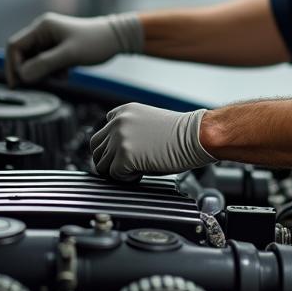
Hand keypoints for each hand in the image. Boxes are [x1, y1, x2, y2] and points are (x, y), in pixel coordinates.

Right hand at [5, 11, 142, 86]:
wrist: (117, 38)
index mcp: (42, 27)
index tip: (19, 84)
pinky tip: (66, 74)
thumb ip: (45, 64)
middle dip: (30, 71)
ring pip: (34, 61)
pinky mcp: (58, 48)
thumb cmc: (96, 43)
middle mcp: (43, 31)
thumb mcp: (70, 55)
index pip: (15, 46)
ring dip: (43, 73)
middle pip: (22, 55)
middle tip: (44, 82)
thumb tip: (22, 75)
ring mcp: (51, 40)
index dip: (13, 66)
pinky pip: (45, 63)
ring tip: (61, 76)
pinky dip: (52, 72)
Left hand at [90, 103, 214, 180]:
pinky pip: (114, 175)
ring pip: (101, 164)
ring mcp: (119, 139)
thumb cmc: (181, 133)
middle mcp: (118, 122)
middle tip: (125, 167)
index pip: (102, 132)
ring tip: (136, 169)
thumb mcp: (149, 123)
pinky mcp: (124, 156)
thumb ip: (129, 132)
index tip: (121, 154)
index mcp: (124, 111)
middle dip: (108, 160)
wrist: (196, 136)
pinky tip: (140, 173)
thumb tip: (117, 153)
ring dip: (116, 170)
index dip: (111, 147)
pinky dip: (126, 179)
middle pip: (96, 148)